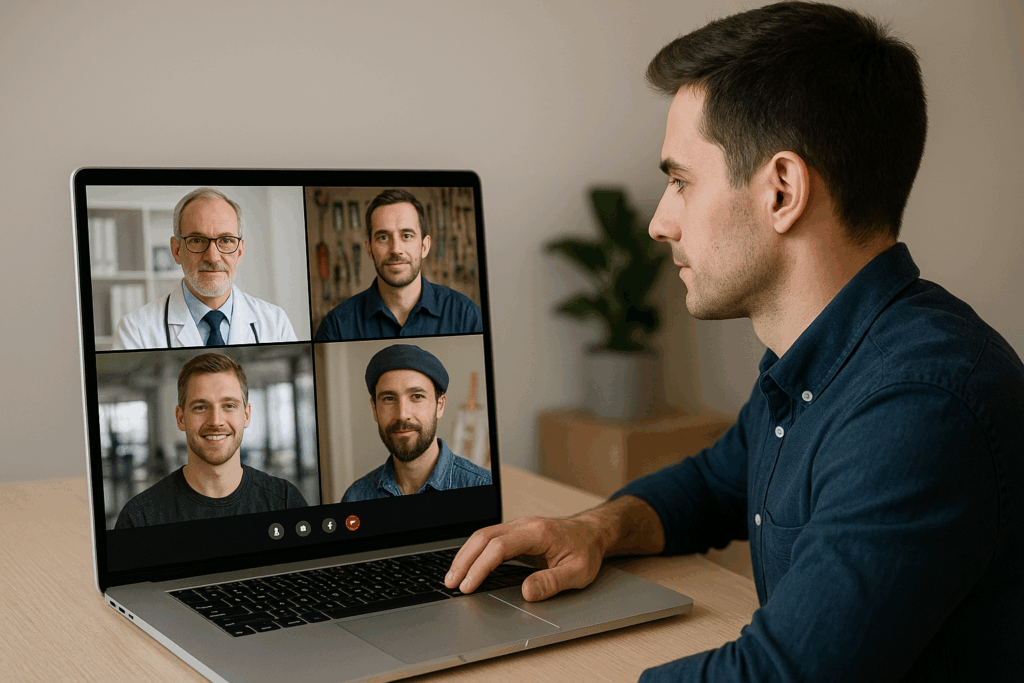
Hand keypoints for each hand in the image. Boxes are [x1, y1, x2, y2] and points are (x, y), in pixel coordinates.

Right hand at [444, 515, 605, 601]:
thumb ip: (552, 582)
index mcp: (537, 533)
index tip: (469, 586)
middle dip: (464, 561)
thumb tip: (526, 592)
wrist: (592, 533)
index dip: (481, 566)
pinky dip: (473, 552)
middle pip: (484, 537)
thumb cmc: (585, 551)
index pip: (499, 546)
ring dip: (465, 556)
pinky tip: (467, 567)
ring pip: (482, 535)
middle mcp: (524, 525)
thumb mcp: (578, 572)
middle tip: (451, 583)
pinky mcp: (515, 532)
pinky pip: (488, 538)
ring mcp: (518, 526)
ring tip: (452, 578)